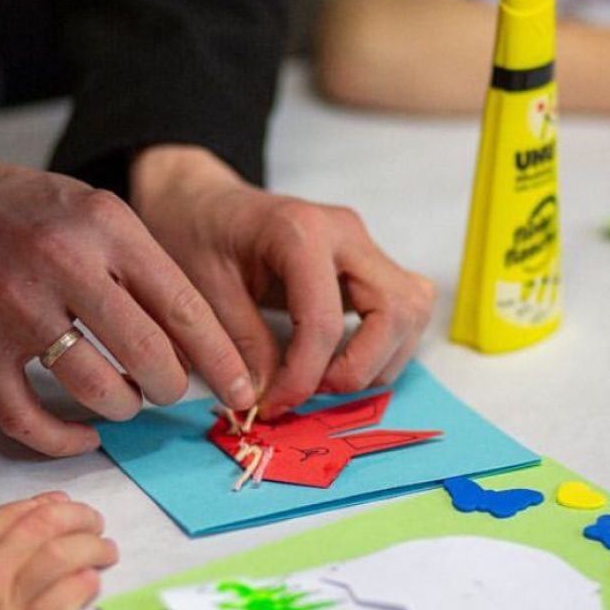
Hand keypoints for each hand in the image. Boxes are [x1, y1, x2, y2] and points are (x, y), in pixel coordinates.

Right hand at [0, 137, 255, 456]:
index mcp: (106, 226)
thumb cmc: (24, 209)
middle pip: (149, 355)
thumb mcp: (95, 211)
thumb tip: (199, 345)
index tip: (242, 391)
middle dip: (171, 388)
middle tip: (169, 389)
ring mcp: (15, 307)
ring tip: (125, 399)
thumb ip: (142, 268)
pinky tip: (82, 436)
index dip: (221, 360)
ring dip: (123, 408)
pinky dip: (61, 440)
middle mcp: (64, 263)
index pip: (184, 307)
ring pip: (96, 391)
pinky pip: (27, 418)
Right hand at [0, 492, 115, 609]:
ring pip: (59, 559)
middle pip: (45, 528)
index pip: (15, 514)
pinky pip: (58, 607)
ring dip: (89, 548)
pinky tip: (92, 583)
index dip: (46, 504)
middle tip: (96, 523)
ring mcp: (9, 607)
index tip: (65, 505)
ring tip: (106, 551)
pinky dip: (78, 590)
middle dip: (78, 518)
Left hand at [129, 146, 434, 417]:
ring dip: (377, 361)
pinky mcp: (370, 264)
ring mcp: (364, 246)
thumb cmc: (199, 235)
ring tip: (323, 380)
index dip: (303, 377)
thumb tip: (269, 398)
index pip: (324, 321)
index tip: (274, 405)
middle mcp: (346, 233)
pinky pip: (403, 311)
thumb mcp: (203, 291)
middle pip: (395, 311)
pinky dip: (383, 347)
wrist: (205, 203)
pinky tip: (340, 360)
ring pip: (410, 313)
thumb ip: (241, 344)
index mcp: (301, 231)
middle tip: (311, 392)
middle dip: (359, 368)